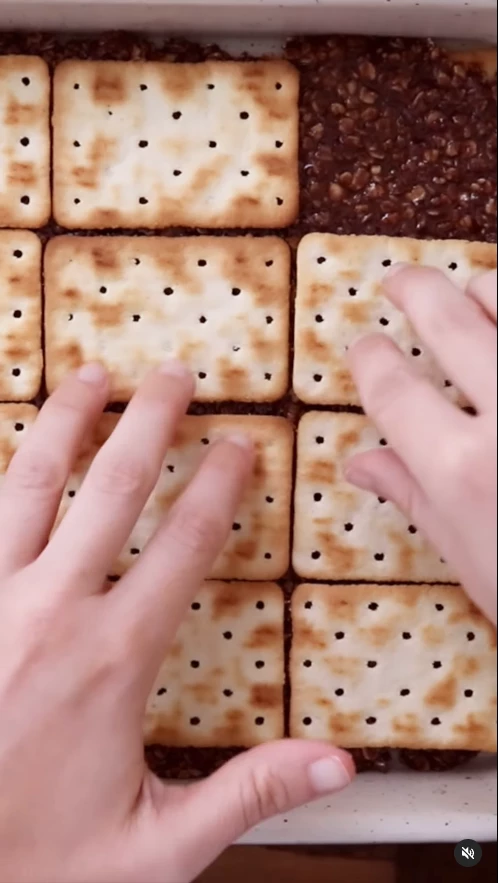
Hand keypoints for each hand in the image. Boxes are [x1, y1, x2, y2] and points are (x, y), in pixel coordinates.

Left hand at [0, 362, 353, 882]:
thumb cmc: (39, 862)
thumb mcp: (157, 848)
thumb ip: (248, 795)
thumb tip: (334, 763)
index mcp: (113, 659)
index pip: (185, 543)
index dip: (219, 486)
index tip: (238, 448)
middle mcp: (50, 613)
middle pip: (113, 487)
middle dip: (150, 422)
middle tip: (172, 377)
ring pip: (31, 485)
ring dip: (66, 424)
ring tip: (90, 380)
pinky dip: (2, 479)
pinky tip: (14, 453)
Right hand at [347, 267, 496, 624]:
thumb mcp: (473, 558)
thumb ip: (416, 497)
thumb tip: (360, 461)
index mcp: (463, 468)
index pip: (392, 388)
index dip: (370, 358)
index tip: (367, 348)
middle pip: (449, 320)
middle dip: (415, 290)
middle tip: (401, 281)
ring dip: (484, 288)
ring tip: (472, 291)